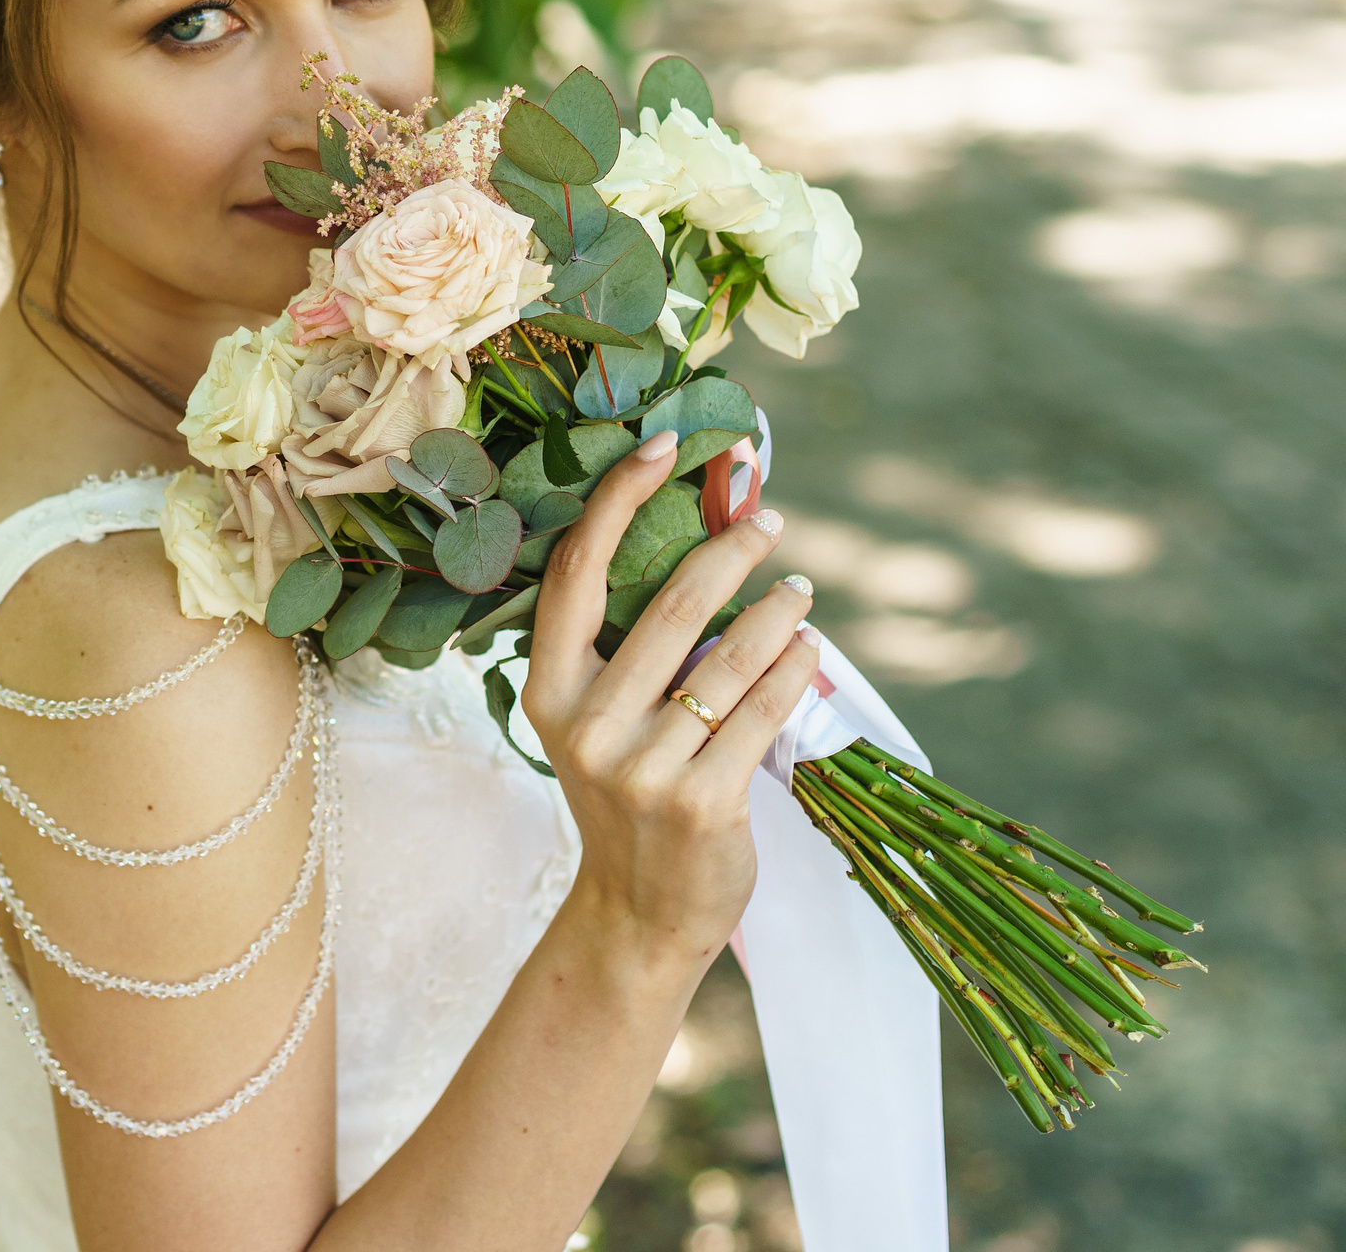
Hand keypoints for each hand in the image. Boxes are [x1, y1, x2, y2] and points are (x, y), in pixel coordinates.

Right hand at [521, 429, 820, 971]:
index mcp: (547, 689)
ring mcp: (641, 769)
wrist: (640, 913)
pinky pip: (763, 714)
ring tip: (800, 589)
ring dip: (778, 611)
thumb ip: (631, 651)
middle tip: (767, 520)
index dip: (618, 497)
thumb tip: (709, 550)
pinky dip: (795, 672)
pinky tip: (809, 651)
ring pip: (728, 659)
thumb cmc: (629, 797)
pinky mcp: (701, 804)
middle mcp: (584, 724)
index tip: (663, 444)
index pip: (576, 571)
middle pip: (667, 605)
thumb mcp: (601, 722)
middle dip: (728, 550)